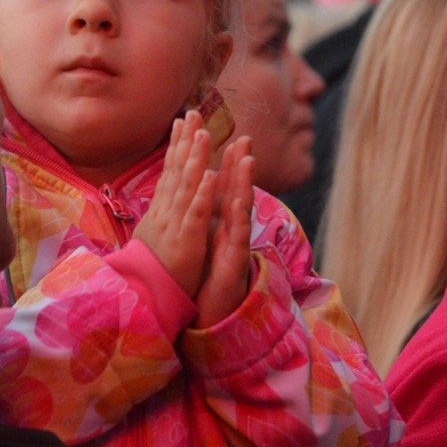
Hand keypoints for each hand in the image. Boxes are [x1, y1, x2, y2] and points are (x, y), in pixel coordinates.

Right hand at [134, 111, 215, 297]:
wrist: (143, 299)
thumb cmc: (149, 271)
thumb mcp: (152, 237)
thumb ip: (159, 216)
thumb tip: (158, 200)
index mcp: (161, 211)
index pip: (169, 171)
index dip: (176, 145)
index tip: (182, 121)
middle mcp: (166, 212)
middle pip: (176, 171)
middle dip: (186, 141)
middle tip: (193, 112)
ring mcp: (175, 225)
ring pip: (186, 187)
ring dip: (195, 159)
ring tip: (204, 133)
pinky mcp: (186, 241)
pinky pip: (195, 214)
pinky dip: (202, 194)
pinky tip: (209, 175)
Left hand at [193, 135, 253, 328]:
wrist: (210, 310)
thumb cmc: (206, 275)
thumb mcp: (203, 240)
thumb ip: (205, 217)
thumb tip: (199, 197)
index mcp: (217, 220)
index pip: (220, 186)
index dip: (220, 160)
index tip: (216, 136)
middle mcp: (229, 227)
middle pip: (234, 190)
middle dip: (239, 163)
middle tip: (243, 137)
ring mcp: (234, 242)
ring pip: (240, 206)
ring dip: (244, 182)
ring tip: (247, 157)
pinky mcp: (235, 259)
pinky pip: (237, 234)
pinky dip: (237, 215)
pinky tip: (237, 199)